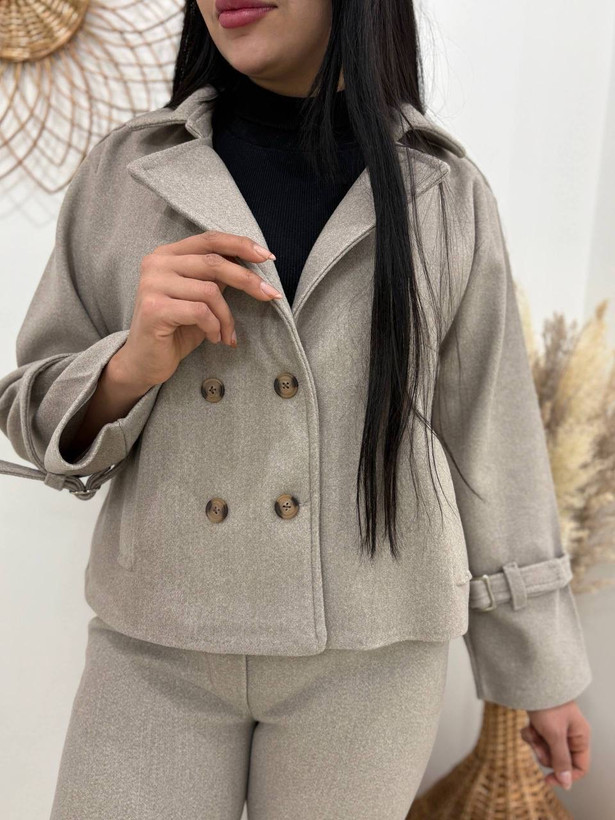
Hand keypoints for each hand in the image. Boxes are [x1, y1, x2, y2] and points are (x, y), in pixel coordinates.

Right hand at [116, 230, 282, 389]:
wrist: (144, 362)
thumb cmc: (176, 330)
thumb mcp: (200, 298)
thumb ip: (216, 278)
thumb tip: (251, 263)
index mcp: (167, 254)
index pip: (210, 239)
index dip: (241, 244)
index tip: (268, 257)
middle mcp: (156, 263)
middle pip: (214, 262)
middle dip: (248, 280)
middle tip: (271, 295)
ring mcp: (152, 284)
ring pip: (210, 291)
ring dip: (227, 317)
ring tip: (226, 334)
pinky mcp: (154, 308)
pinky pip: (201, 312)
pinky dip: (215, 327)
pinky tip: (214, 338)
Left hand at [520, 700, 590, 789]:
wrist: (532, 681)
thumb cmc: (548, 704)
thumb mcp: (554, 734)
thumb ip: (561, 760)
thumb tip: (567, 784)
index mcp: (580, 738)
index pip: (580, 767)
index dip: (566, 776)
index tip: (548, 780)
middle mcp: (570, 735)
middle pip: (558, 760)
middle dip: (545, 753)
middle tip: (538, 742)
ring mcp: (556, 729)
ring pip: (545, 749)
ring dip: (536, 742)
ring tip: (532, 730)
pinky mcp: (543, 724)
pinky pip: (537, 738)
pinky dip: (530, 734)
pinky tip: (527, 726)